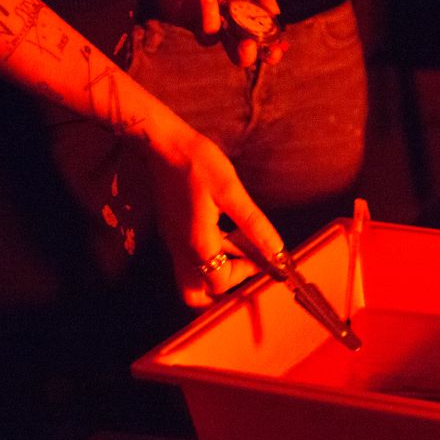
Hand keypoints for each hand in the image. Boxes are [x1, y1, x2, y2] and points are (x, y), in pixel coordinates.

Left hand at [146, 0, 283, 65]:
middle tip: (248, 44)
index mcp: (246, 9)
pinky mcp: (181, 17)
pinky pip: (191, 21)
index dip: (271, 49)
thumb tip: (275, 13)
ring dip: (212, 15)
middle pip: (239, 53)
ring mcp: (202, 20)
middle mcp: (226, 20)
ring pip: (212, 38)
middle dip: (247, 55)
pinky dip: (195, 0)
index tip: (277, 50)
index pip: (261, 37)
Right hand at [148, 124, 283, 307]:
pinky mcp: (172, 233)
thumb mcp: (231, 192)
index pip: (219, 283)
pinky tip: (223, 233)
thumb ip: (254, 224)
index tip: (260, 256)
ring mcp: (173, 243)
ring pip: (190, 280)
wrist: (162, 144)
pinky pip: (187, 261)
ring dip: (214, 274)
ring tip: (236, 247)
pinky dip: (207, 259)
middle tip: (242, 266)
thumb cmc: (197, 163)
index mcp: (197, 244)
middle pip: (195, 295)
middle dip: (221, 289)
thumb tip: (276, 250)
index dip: (244, 274)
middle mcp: (181, 250)